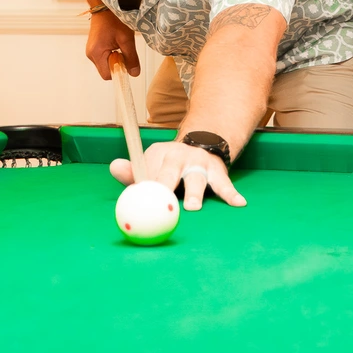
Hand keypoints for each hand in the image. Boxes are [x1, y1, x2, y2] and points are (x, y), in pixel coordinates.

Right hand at [87, 10, 139, 79]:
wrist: (105, 5)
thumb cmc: (114, 19)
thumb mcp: (126, 39)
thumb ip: (131, 58)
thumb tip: (134, 73)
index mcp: (96, 53)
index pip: (107, 75)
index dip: (118, 71)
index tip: (126, 61)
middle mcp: (90, 54)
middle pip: (106, 70)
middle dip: (117, 64)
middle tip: (123, 50)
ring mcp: (91, 50)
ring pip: (106, 64)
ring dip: (115, 58)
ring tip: (120, 44)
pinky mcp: (94, 47)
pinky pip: (104, 57)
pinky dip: (112, 54)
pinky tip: (116, 43)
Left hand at [109, 140, 245, 209]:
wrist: (201, 145)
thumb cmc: (169, 166)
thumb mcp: (151, 164)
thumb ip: (133, 172)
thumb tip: (114, 167)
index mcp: (159, 154)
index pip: (149, 170)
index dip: (145, 184)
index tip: (141, 196)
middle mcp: (179, 156)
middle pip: (171, 171)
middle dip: (166, 185)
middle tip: (163, 200)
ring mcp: (199, 163)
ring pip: (197, 179)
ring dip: (195, 193)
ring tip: (194, 207)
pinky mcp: (218, 171)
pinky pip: (225, 184)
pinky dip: (231, 194)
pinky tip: (238, 203)